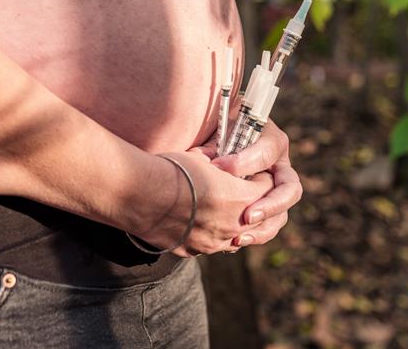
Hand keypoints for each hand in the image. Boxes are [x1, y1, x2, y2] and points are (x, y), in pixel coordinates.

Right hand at [133, 150, 274, 257]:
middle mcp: (233, 225)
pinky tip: (201, 222)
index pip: (267, 187)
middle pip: (260, 218)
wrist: (140, 193)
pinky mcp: (194, 250)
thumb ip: (220, 164)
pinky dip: (213, 234)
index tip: (252, 172)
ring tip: (223, 210)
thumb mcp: (202, 158)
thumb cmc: (171, 170)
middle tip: (244, 192)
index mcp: (241, 197)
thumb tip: (221, 161)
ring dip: (236, 223)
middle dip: (255, 204)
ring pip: (238, 236)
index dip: (259, 177)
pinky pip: (213, 244)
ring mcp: (214, 242)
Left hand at [210, 119, 302, 247]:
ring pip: (282, 215)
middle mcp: (278, 167)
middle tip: (247, 215)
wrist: (206, 143)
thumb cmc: (212, 130)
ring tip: (239, 237)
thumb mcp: (214, 131)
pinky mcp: (262, 208)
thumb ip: (216, 141)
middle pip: (290, 189)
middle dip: (270, 204)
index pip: (267, 151)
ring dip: (264, 228)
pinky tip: (231, 242)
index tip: (219, 168)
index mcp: (270, 140)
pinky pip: (266, 226)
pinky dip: (253, 236)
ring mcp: (273, 190)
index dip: (245, 162)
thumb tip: (209, 163)